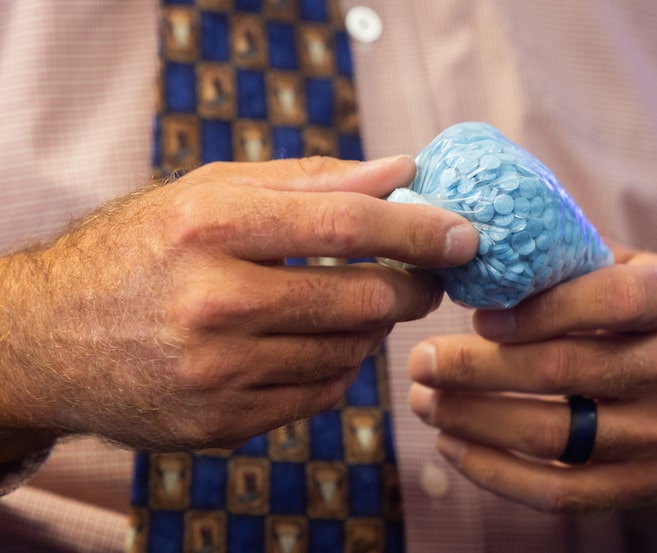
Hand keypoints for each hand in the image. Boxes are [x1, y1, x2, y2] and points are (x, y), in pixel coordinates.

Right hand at [0, 156, 477, 450]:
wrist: (50, 339)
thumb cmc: (142, 249)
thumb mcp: (208, 191)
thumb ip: (308, 180)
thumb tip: (401, 171)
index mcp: (208, 227)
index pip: (345, 225)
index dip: (418, 229)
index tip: (465, 234)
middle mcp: (211, 303)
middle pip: (361, 299)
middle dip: (413, 286)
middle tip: (426, 274)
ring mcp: (216, 373)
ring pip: (349, 352)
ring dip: (373, 326)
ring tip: (360, 302)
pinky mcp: (220, 424)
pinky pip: (321, 394)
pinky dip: (340, 365)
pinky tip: (321, 341)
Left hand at [408, 243, 656, 518]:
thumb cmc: (643, 320)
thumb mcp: (627, 271)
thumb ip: (566, 258)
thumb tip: (471, 246)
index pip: (611, 299)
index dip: (539, 309)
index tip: (477, 316)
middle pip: (565, 371)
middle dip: (477, 368)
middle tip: (419, 361)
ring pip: (552, 436)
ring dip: (472, 420)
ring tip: (423, 401)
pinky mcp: (644, 487)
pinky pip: (558, 492)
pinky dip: (494, 471)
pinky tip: (451, 446)